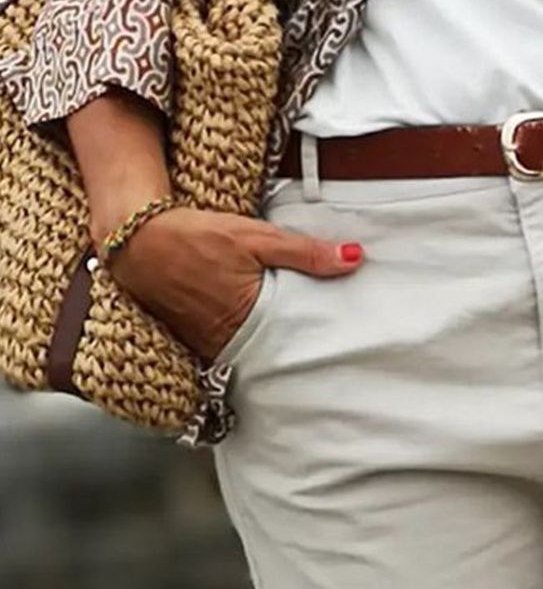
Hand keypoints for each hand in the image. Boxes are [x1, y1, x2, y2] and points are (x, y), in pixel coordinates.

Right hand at [101, 205, 364, 362]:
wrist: (140, 239)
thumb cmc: (200, 236)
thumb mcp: (258, 237)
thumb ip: (306, 252)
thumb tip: (355, 258)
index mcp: (247, 319)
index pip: (293, 343)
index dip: (314, 341)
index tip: (337, 341)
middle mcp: (224, 342)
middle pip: (271, 352)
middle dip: (293, 349)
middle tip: (323, 348)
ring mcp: (204, 345)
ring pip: (246, 353)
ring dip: (267, 347)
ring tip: (294, 342)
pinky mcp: (191, 338)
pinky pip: (223, 349)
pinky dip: (240, 343)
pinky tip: (253, 333)